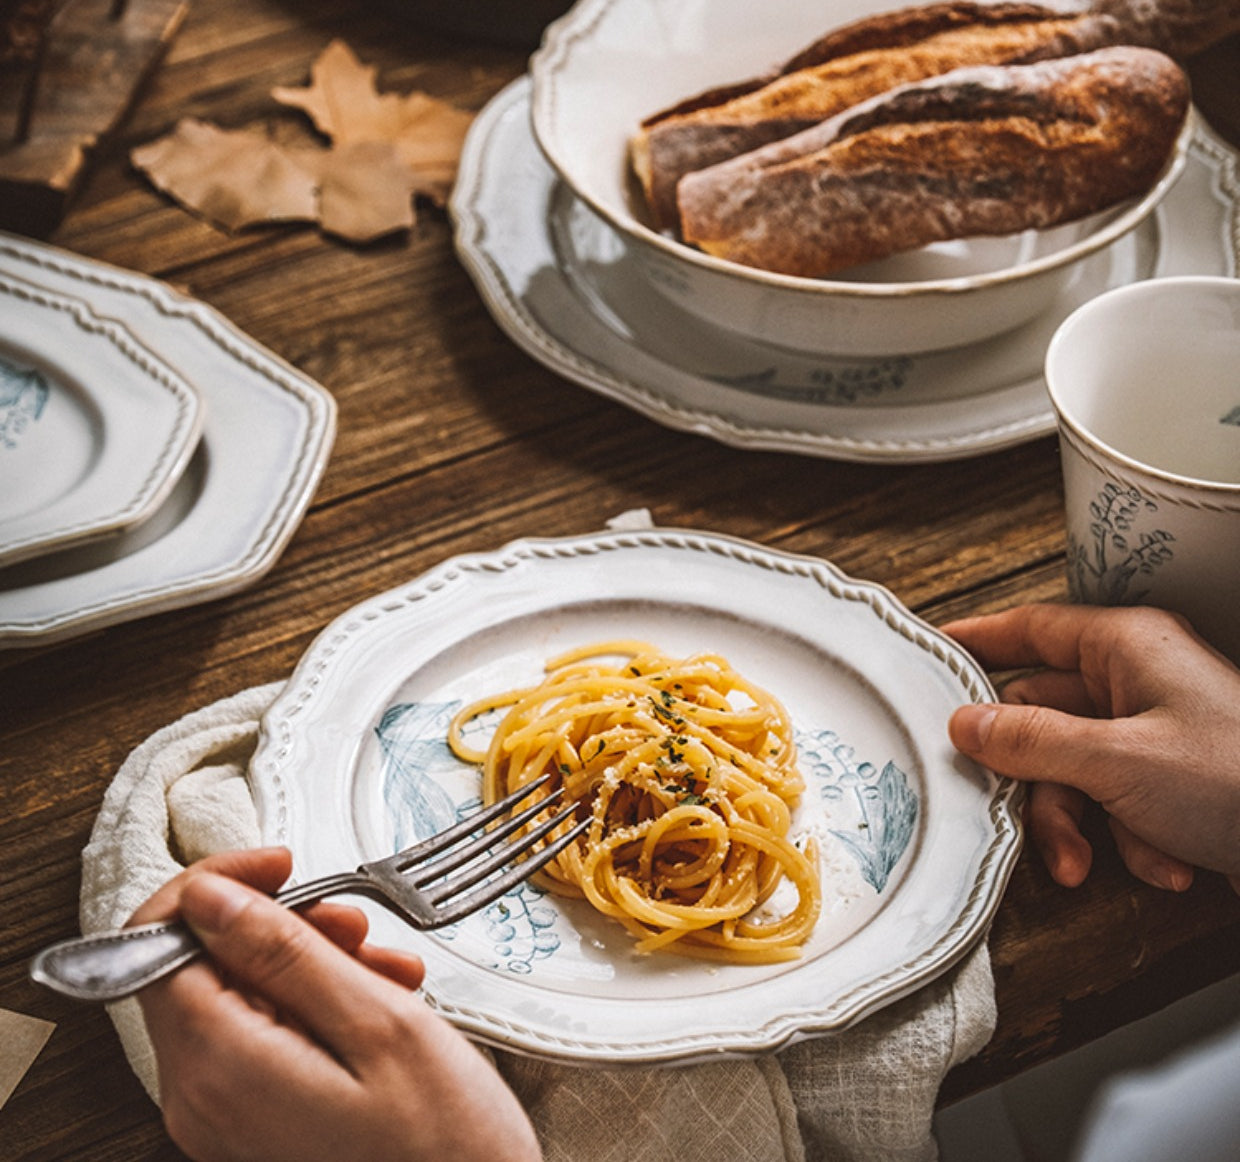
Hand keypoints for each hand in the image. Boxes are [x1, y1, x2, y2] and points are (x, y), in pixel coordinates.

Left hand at [130, 848, 540, 1161]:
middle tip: (355, 926)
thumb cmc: (444, 1143)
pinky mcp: (254, 1128)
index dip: (216, 887)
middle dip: (280, 928)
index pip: (160, 941)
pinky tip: (380, 1006)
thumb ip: (283, 955)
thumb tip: (207, 899)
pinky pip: (265, 1041)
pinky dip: (318, 1009)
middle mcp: (201, 1100)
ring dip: (311, 966)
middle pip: (204, 968)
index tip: (282, 866)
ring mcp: (224, 1120)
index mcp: (221, 1067)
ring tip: (385, 969)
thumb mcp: (378, 1025)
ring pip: (241, 999)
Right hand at [943, 604, 1239, 893]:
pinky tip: (1164, 862)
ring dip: (1079, 824)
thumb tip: (968, 724)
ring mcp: (1158, 731)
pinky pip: (1116, 800)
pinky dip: (1129, 839)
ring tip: (1093, 862)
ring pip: (1073, 768)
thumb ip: (1030, 740)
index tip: (932, 652)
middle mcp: (1139, 682)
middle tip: (1011, 812)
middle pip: (1043, 715)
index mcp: (1127, 648)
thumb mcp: (1116, 760)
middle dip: (1035, 780)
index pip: (1032, 627)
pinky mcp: (1173, 779)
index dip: (978, 638)